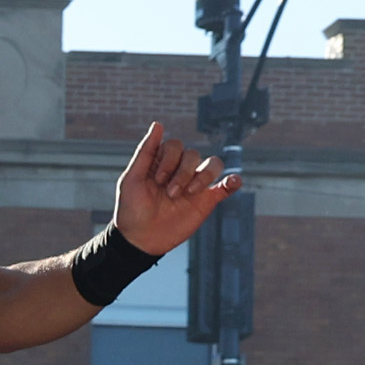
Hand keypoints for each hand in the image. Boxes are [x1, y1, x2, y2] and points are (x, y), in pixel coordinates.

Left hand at [111, 123, 239, 255]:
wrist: (140, 240)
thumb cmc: (131, 209)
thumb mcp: (132, 178)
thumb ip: (146, 151)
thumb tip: (158, 124)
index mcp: (163, 162)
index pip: (175, 145)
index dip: (169, 160)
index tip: (156, 180)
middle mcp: (180, 170)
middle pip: (193, 154)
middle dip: (182, 172)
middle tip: (170, 193)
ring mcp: (195, 184)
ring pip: (212, 164)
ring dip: (203, 175)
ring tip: (189, 193)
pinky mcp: (206, 200)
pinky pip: (225, 186)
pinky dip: (233, 181)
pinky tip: (232, 182)